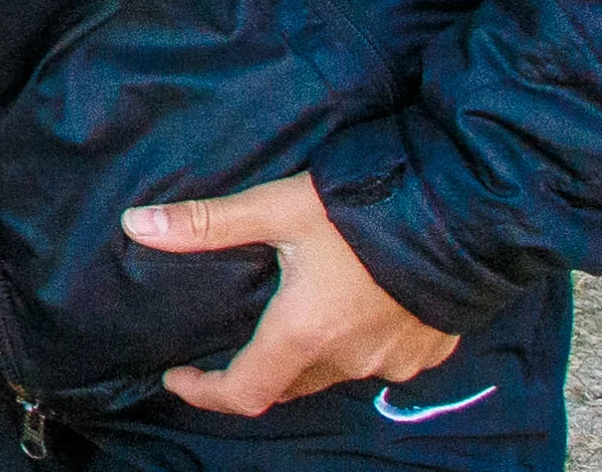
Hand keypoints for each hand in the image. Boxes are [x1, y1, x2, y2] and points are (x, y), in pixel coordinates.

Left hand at [126, 174, 456, 412]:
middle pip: (287, 382)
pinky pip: (376, 361)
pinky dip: (353, 345)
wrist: (465, 219)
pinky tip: (348, 308)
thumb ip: (208, 223)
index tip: (178, 376)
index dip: (205, 392)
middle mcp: (348, 360)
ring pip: (333, 373)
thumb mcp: (278, 208)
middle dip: (254, 367)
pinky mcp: (426, 352)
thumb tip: (136, 226)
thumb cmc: (366, 212)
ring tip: (289, 313)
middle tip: (230, 337)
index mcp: (303, 333)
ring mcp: (392, 362)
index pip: (244, 392)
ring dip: (306, 355)